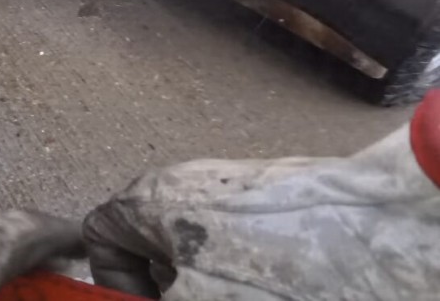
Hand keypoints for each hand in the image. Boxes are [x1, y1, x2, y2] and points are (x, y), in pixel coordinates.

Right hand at [83, 125, 439, 299]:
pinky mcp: (280, 211)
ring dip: (208, 289)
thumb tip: (153, 300)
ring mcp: (236, 198)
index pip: (99, 237)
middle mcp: (186, 188)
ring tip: (239, 295)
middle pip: (152, 253)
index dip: (113, 286)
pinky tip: (271, 292)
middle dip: (168, 291)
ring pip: (200, 259)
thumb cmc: (275, 267)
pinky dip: (244, 284)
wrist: (380, 236)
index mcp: (149, 199)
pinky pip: (241, 256)